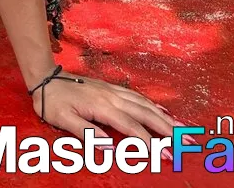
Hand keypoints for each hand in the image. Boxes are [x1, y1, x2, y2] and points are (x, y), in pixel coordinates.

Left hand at [31, 71, 191, 155]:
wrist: (45, 77)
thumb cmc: (52, 102)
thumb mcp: (63, 120)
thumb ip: (87, 133)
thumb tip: (111, 148)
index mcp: (103, 106)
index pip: (132, 127)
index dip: (149, 143)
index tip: (165, 156)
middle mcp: (112, 96)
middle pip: (146, 114)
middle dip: (168, 130)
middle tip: (188, 142)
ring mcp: (112, 90)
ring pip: (144, 103)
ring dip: (165, 117)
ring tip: (182, 129)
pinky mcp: (110, 88)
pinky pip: (137, 96)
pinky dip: (152, 104)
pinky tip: (161, 109)